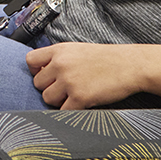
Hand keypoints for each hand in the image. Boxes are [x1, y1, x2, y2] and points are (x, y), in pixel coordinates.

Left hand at [27, 43, 147, 109]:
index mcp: (59, 50)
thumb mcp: (77, 49)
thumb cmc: (107, 58)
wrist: (130, 65)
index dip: (36, 71)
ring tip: (73, 96)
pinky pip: (63, 111)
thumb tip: (42, 71)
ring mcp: (69, 81)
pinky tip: (81, 103)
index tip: (46, 76)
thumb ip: (58, 58)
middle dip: (49, 88)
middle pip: (38, 84)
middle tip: (65, 89)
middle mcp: (61, 64)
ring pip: (48, 98)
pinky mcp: (80, 97)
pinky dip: (70, 110)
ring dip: (59, 101)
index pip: (30, 61)